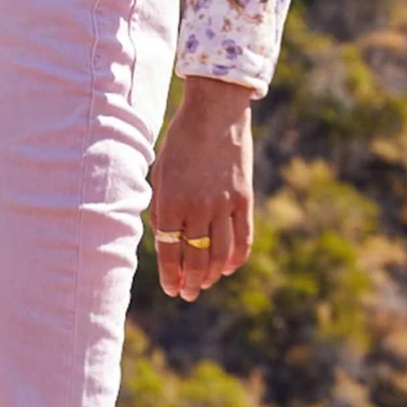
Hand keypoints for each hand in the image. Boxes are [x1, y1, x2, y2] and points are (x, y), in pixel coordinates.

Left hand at [150, 77, 253, 301]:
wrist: (215, 112)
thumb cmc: (181, 142)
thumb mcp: (162, 174)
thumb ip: (163, 208)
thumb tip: (167, 242)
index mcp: (170, 201)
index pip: (169, 252)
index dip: (170, 276)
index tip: (171, 289)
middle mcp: (197, 207)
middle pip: (195, 258)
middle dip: (190, 283)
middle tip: (188, 294)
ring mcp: (223, 204)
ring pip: (219, 254)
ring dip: (211, 275)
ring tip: (205, 283)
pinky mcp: (244, 199)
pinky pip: (243, 239)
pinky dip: (236, 258)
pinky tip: (228, 268)